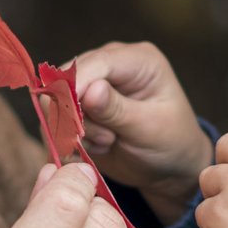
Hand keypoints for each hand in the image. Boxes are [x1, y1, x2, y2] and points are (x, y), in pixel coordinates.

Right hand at [72, 41, 212, 222]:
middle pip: (67, 77)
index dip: (77, 86)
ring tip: (107, 142)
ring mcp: (92, 83)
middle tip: (106, 139)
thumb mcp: (149, 128)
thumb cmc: (171, 142)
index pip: (96, 62)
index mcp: (138, 60)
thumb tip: (91, 89)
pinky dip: (71, 137)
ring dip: (76, 129)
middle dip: (77, 114)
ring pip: (56, 100)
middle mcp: (111, 65)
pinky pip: (56, 119)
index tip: (72, 117)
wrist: (169, 167)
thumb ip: (118, 109)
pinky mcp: (79, 105)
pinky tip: (98, 146)